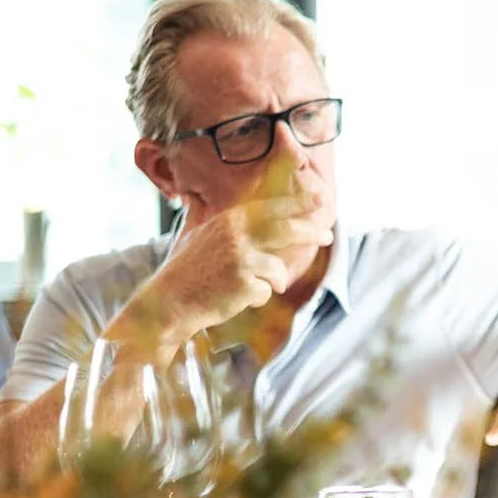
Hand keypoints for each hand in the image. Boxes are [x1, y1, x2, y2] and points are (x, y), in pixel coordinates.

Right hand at [125, 191, 333, 349]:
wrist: (170, 300)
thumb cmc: (186, 269)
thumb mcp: (199, 233)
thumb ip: (214, 217)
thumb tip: (213, 200)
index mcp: (230, 220)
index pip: (272, 207)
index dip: (298, 201)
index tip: (319, 196)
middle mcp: (238, 234)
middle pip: (287, 230)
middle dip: (311, 232)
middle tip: (328, 235)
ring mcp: (242, 259)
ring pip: (278, 270)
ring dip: (270, 283)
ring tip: (245, 286)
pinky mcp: (244, 283)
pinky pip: (266, 293)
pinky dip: (255, 299)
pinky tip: (232, 298)